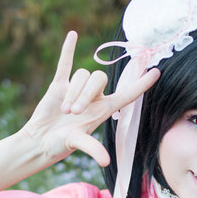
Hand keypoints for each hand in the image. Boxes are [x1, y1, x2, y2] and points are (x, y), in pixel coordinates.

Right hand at [21, 30, 159, 166]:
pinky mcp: (59, 84)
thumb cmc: (61, 145)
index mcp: (103, 110)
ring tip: (64, 110)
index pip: (127, 94)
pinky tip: (72, 35)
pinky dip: (68, 50)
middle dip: (84, 93)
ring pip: (81, 74)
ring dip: (73, 90)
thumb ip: (92, 149)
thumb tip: (105, 162)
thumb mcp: (77, 144)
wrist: (39, 140)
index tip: (157, 72)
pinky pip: (66, 63)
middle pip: (99, 78)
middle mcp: (94, 97)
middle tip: (71, 112)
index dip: (141, 84)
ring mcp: (77, 89)